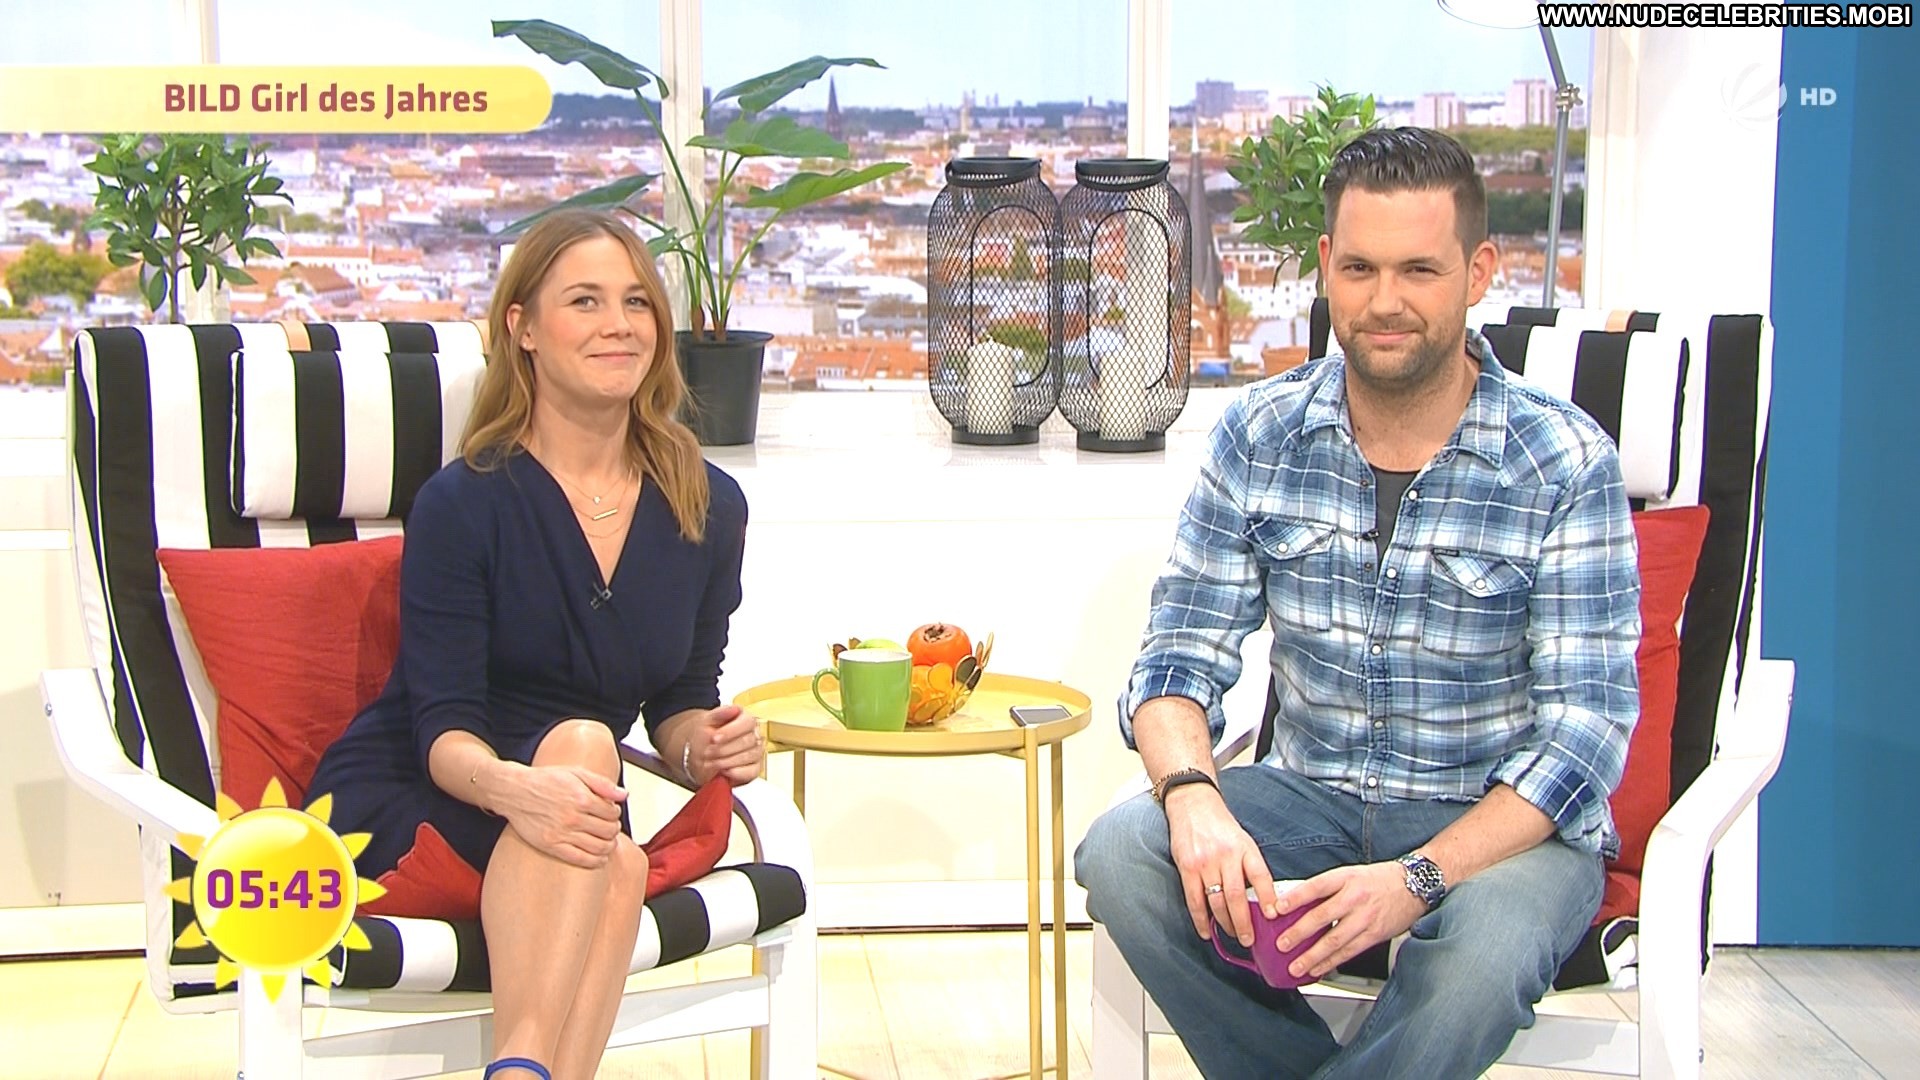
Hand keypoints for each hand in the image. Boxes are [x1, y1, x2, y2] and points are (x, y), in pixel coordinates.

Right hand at [500, 764, 627, 869]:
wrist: (514, 791)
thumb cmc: (544, 780)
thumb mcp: (576, 773)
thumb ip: (602, 784)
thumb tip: (624, 794)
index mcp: (581, 798)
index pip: (612, 813)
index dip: (615, 814)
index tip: (611, 813)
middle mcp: (573, 818)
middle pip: (608, 831)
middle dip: (613, 829)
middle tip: (609, 827)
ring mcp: (562, 834)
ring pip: (599, 847)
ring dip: (608, 846)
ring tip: (606, 841)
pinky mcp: (551, 846)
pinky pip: (580, 859)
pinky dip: (595, 861)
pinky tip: (600, 858)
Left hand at [685, 704, 764, 786]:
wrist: (702, 751)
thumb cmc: (707, 734)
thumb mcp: (707, 721)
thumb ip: (719, 713)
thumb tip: (733, 709)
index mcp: (746, 719)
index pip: (747, 722)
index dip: (730, 731)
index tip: (714, 738)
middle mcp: (754, 735)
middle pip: (748, 741)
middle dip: (725, 749)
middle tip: (708, 752)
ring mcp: (756, 752)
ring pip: (749, 756)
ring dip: (727, 761)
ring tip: (711, 762)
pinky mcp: (754, 768)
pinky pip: (752, 772)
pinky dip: (737, 773)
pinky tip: (724, 771)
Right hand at [1164, 786, 1278, 948]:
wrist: (1193, 805)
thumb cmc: (1220, 827)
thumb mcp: (1243, 840)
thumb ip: (1250, 866)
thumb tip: (1263, 900)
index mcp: (1245, 848)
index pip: (1261, 876)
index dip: (1268, 898)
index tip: (1273, 916)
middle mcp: (1226, 855)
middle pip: (1237, 896)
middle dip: (1244, 922)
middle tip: (1249, 940)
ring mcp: (1205, 863)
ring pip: (1217, 902)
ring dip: (1225, 924)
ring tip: (1233, 936)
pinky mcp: (1187, 868)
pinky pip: (1195, 901)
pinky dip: (1201, 920)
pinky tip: (1206, 931)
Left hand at [1274, 861, 1428, 980]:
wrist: (1416, 885)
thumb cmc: (1379, 879)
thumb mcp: (1351, 874)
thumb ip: (1327, 888)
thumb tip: (1297, 903)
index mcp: (1345, 877)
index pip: (1316, 886)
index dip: (1295, 898)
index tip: (1277, 908)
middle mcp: (1355, 897)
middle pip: (1322, 916)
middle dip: (1299, 933)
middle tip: (1282, 944)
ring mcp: (1365, 917)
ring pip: (1335, 940)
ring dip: (1313, 956)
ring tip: (1296, 966)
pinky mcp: (1375, 934)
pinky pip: (1349, 951)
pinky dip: (1332, 962)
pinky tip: (1318, 969)